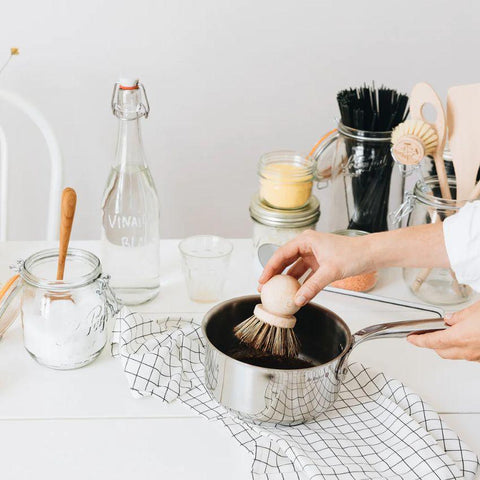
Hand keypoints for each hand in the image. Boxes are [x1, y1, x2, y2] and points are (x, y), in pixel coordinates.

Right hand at [258, 230, 373, 306]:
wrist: (370, 254)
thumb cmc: (353, 254)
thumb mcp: (330, 272)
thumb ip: (312, 287)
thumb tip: (298, 300)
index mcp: (306, 240)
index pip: (281, 254)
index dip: (269, 268)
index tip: (262, 280)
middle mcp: (307, 246)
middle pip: (285, 261)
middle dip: (274, 274)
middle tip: (264, 288)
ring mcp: (313, 255)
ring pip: (294, 268)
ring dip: (287, 280)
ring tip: (277, 292)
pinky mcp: (320, 263)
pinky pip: (305, 274)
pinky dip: (300, 284)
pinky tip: (295, 294)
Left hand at [408, 301, 479, 361]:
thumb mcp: (476, 310)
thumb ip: (460, 315)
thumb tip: (450, 318)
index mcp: (460, 337)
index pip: (432, 341)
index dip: (419, 340)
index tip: (411, 339)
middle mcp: (468, 350)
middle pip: (441, 351)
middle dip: (431, 344)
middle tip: (425, 336)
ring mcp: (477, 356)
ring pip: (455, 355)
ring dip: (447, 347)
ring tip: (445, 335)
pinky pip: (468, 356)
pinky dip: (461, 349)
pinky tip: (464, 340)